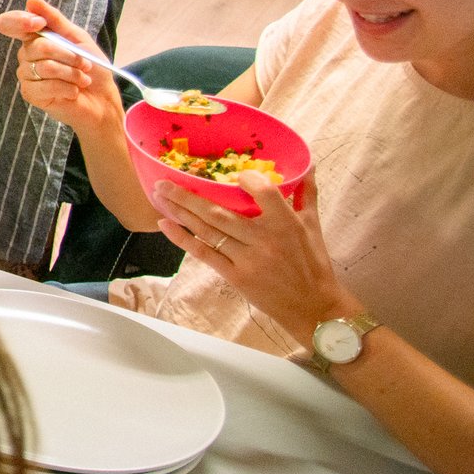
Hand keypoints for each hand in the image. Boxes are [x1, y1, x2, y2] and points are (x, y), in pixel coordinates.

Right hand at [0, 0, 124, 134]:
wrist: (103, 99)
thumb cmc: (93, 69)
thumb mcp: (77, 38)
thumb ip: (54, 19)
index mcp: (35, 38)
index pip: (11, 23)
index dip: (19, 21)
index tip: (38, 23)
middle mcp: (26, 55)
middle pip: (38, 46)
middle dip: (69, 55)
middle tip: (85, 64)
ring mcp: (26, 75)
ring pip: (45, 67)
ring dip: (72, 73)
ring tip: (82, 80)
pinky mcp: (30, 94)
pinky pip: (45, 86)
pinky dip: (67, 88)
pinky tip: (73, 92)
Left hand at [152, 171, 352, 345]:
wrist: (313, 307)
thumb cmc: (313, 263)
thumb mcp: (313, 226)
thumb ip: (307, 194)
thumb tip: (308, 166)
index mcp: (286, 224)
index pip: (265, 193)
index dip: (248, 179)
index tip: (234, 173)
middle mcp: (264, 240)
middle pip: (220, 213)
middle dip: (187, 195)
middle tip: (163, 180)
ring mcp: (247, 259)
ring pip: (208, 231)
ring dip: (180, 212)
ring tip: (160, 196)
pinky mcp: (236, 276)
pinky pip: (205, 254)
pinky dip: (183, 239)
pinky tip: (165, 224)